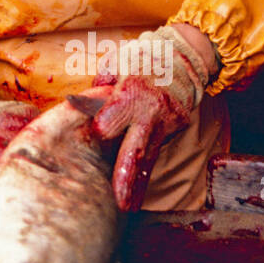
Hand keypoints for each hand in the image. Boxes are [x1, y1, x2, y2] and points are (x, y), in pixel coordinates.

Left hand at [91, 25, 212, 211]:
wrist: (185, 55)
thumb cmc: (141, 57)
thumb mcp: (116, 62)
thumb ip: (98, 89)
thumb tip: (78, 107)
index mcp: (132, 92)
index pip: (111, 120)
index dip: (101, 128)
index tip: (97, 133)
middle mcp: (151, 110)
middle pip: (135, 147)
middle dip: (126, 175)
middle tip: (118, 202)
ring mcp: (167, 121)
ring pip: (149, 156)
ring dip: (137, 183)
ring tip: (128, 207)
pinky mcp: (176, 127)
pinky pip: (157, 148)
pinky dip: (145, 168)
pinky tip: (136, 191)